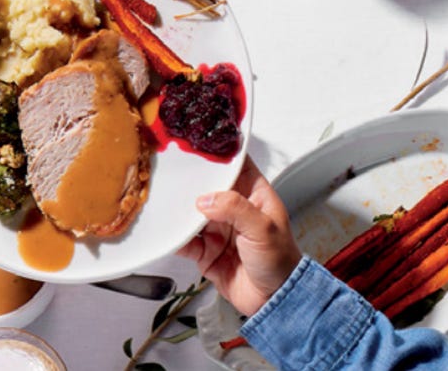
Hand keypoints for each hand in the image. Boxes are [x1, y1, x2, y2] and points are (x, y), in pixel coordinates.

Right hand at [177, 158, 301, 315]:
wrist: (273, 301)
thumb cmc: (281, 262)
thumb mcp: (264, 229)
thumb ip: (235, 209)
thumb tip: (206, 200)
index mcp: (253, 194)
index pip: (235, 165)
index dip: (217, 154)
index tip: (197, 145)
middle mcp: (233, 208)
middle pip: (206, 187)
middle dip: (189, 181)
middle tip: (171, 173)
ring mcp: (217, 228)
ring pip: (190, 212)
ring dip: (178, 210)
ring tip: (166, 203)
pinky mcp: (204, 249)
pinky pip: (183, 239)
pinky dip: (174, 236)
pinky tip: (169, 232)